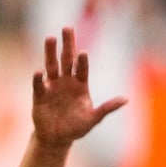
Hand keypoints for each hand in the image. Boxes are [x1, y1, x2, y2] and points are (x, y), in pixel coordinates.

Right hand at [31, 27, 126, 147]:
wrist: (57, 138)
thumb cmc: (77, 127)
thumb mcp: (93, 119)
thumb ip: (107, 108)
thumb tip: (126, 99)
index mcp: (80, 85)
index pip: (82, 69)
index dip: (83, 61)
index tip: (84, 52)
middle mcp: (66, 81)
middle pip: (67, 60)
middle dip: (67, 44)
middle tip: (67, 28)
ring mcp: (52, 86)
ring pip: (51, 66)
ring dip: (50, 53)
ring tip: (50, 38)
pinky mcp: (40, 95)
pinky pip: (39, 85)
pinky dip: (39, 78)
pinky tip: (39, 71)